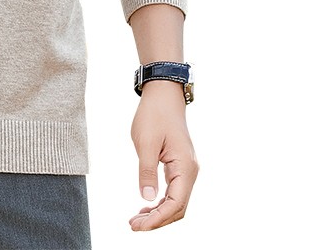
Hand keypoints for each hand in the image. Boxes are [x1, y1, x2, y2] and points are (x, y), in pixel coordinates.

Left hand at [129, 80, 198, 230]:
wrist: (163, 96)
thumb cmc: (154, 115)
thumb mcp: (145, 143)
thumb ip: (146, 171)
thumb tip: (147, 198)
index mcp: (185, 167)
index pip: (175, 204)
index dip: (157, 218)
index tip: (138, 226)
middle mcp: (190, 172)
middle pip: (177, 208)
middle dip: (157, 220)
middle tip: (133, 226)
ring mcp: (186, 170)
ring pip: (176, 201)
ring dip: (158, 213)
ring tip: (136, 220)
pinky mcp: (179, 166)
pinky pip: (173, 191)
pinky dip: (160, 202)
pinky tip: (146, 206)